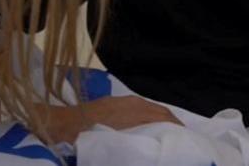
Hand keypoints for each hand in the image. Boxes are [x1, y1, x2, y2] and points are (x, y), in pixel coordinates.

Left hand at [50, 95, 181, 141]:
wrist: (62, 125)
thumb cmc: (90, 137)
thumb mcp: (117, 142)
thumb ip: (138, 141)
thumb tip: (152, 146)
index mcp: (137, 110)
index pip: (165, 117)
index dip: (177, 128)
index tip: (186, 140)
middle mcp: (133, 102)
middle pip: (161, 111)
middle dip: (173, 124)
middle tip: (182, 139)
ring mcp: (123, 100)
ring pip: (150, 108)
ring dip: (161, 120)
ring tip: (168, 134)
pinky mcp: (114, 102)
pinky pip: (140, 108)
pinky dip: (150, 117)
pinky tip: (147, 127)